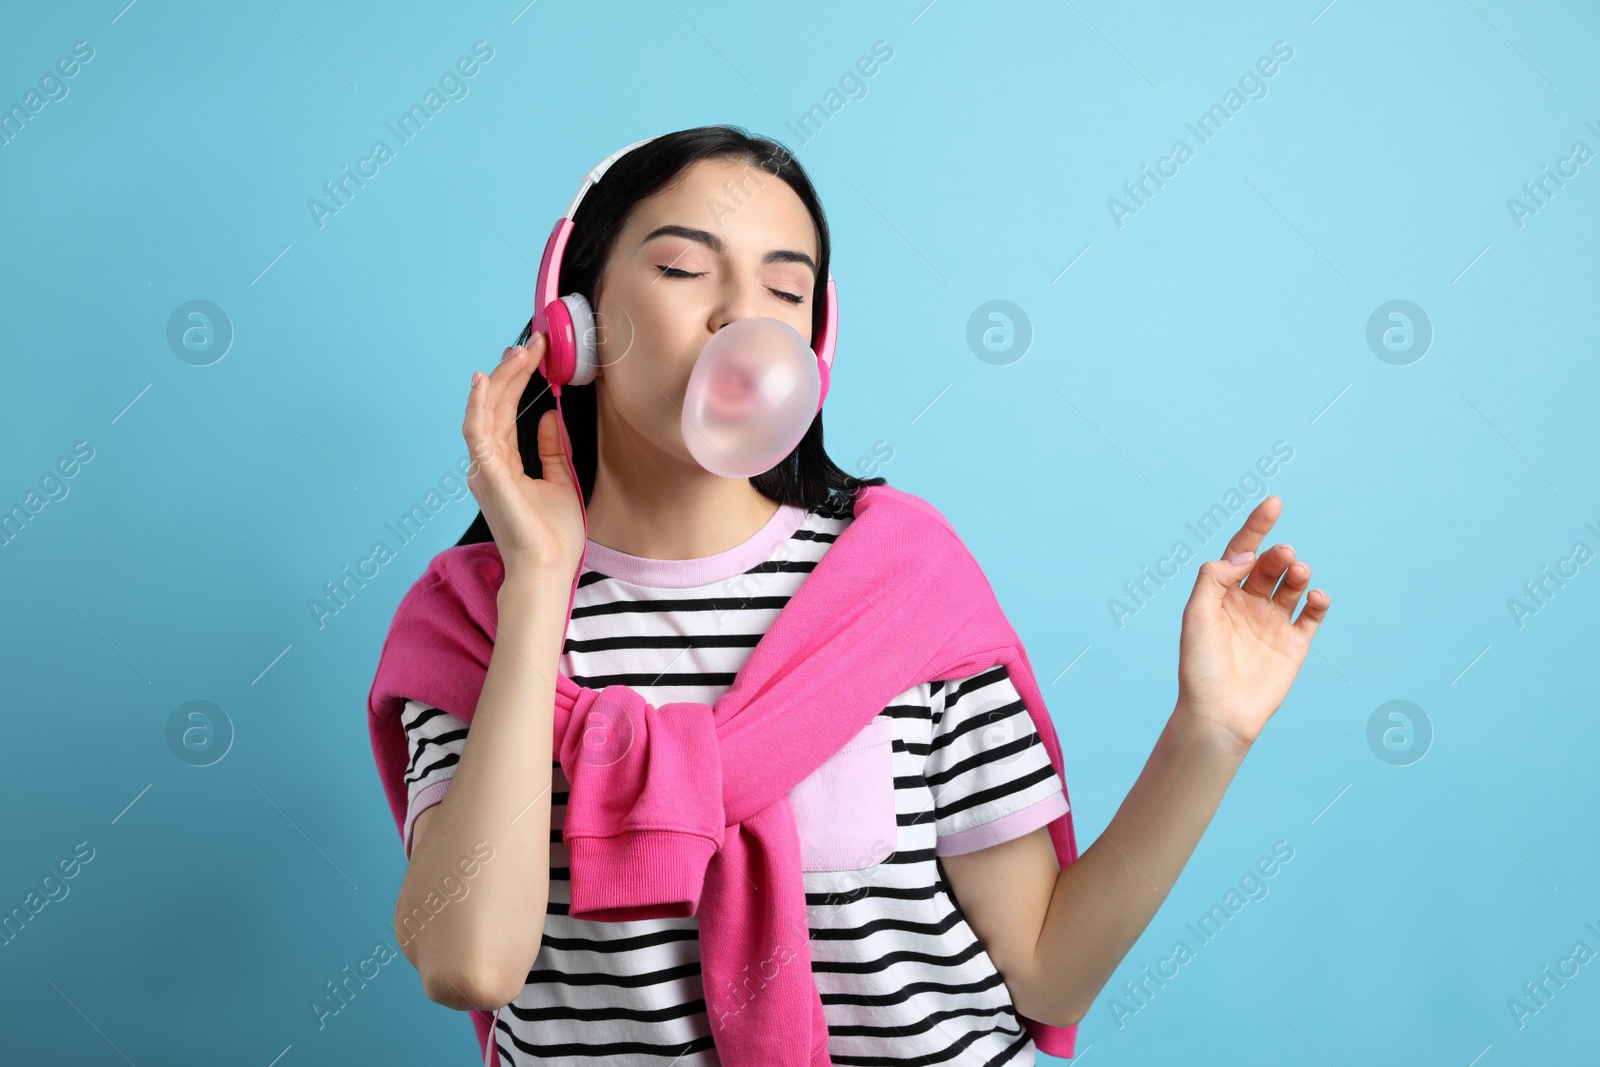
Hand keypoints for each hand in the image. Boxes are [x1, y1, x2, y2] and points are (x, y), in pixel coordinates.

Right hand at [462, 333, 584, 581]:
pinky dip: (479, 404)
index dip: (521, 381)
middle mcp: (487, 463)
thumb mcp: (560, 479)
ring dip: (502, 379)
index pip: (508, 413)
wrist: (547, 568)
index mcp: (503, 465)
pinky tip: (486, 379)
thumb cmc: (552, 535)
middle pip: (497, 406)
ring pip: (486, 412)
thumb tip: (551, 414)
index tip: (539, 354)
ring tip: (519, 351)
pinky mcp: (487, 474)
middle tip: (534, 343)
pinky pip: (477, 432)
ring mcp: (484, 468)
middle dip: (513, 371)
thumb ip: (553, 448)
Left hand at [1175, 495, 1329, 748]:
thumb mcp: (1197, 614)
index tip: (1274, 503)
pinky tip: (1314, 597)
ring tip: (1298, 572)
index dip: (1257, 526)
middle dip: (1279, 555)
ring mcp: (1272, 623)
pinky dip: (1317, 601)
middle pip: (1269, 565)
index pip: (1242, 551)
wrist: (1219, 713)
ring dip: (1298, 573)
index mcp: (1221, 594)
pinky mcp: (1294, 644)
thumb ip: (1215, 578)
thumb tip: (1248, 556)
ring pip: (1292, 585)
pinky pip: (1311, 615)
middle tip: (1284, 556)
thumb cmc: (1200, 665)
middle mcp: (1248, 604)